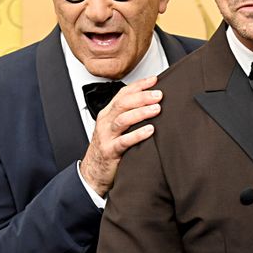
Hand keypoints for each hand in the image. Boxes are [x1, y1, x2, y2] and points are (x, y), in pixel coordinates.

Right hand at [79, 76, 161, 196]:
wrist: (93, 172)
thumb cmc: (108, 149)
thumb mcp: (116, 129)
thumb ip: (129, 116)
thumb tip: (152, 105)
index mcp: (108, 114)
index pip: (123, 93)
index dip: (139, 85)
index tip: (154, 80)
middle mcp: (106, 122)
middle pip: (123, 103)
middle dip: (142, 96)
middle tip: (158, 95)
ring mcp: (106, 136)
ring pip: (123, 119)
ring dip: (141, 112)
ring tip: (156, 109)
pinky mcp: (110, 151)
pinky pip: (124, 141)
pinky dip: (137, 134)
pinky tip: (150, 130)